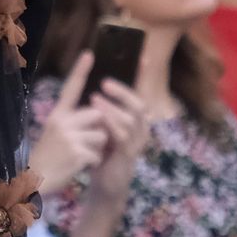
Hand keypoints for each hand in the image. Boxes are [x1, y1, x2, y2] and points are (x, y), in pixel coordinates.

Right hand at [26, 53, 107, 192]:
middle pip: (98, 115)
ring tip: (79, 156)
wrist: (35, 181)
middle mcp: (62, 121)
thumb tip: (99, 116)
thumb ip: (75, 122)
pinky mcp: (77, 152)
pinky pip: (99, 153)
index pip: (71, 88)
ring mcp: (69, 136)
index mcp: (57, 114)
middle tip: (85, 143)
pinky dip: (94, 163)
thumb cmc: (49, 157)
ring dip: (98, 148)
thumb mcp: (56, 133)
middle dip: (99, 129)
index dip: (80, 71)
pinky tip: (78, 166)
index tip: (89, 53)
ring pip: (102, 135)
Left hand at [86, 78, 149, 202]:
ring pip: (132, 119)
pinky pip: (124, 136)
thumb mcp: (102, 123)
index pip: (141, 92)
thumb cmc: (103, 148)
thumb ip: (102, 106)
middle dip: (123, 91)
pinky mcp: (130, 154)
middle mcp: (142, 127)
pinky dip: (111, 124)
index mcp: (136, 118)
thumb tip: (93, 79)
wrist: (104, 180)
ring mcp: (138, 141)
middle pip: (139, 104)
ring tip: (94, 98)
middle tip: (104, 83)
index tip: (143, 56)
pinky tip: (99, 118)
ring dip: (112, 107)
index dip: (143, 75)